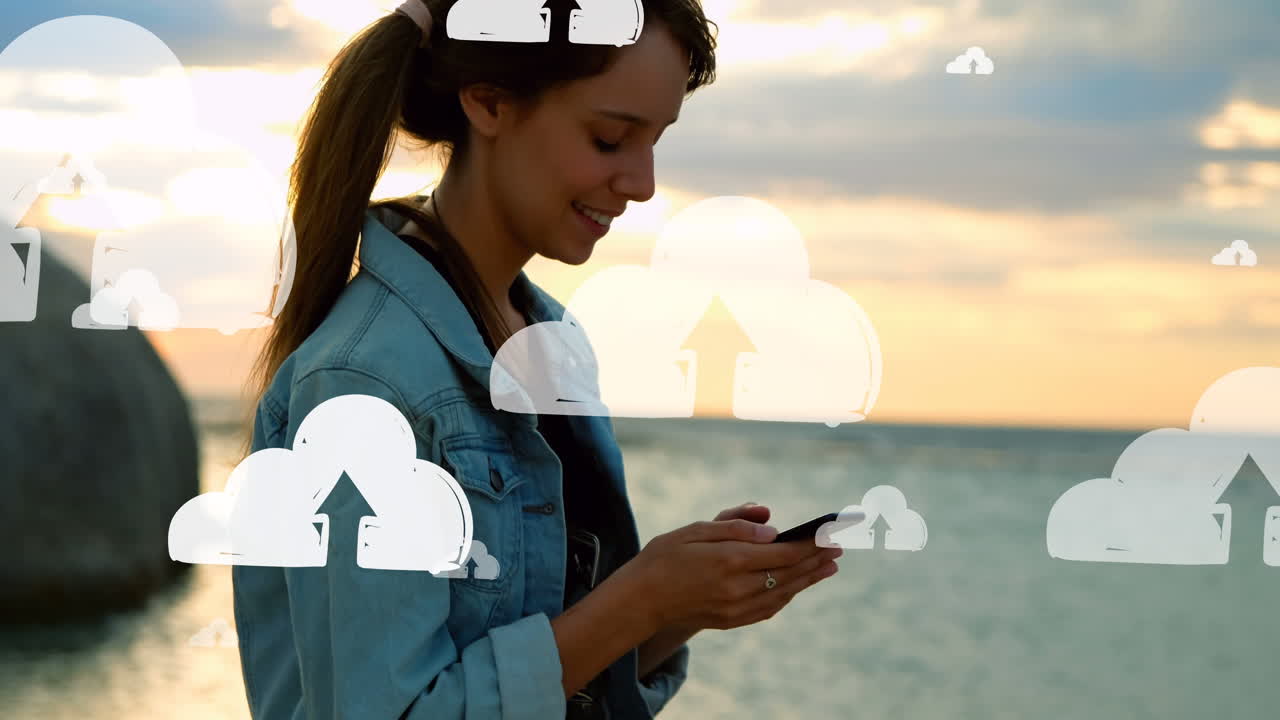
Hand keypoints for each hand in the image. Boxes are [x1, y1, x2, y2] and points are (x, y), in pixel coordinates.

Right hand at [616, 503, 842, 633]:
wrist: (641, 599)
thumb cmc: (665, 556)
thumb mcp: (696, 529)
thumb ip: (736, 526)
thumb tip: (774, 529)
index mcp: (730, 560)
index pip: (785, 552)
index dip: (812, 542)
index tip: (831, 532)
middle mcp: (738, 588)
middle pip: (790, 573)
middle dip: (817, 559)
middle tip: (839, 547)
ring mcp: (736, 608)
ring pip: (784, 592)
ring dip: (809, 579)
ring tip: (828, 566)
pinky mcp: (732, 620)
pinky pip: (769, 608)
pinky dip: (788, 595)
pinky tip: (797, 585)